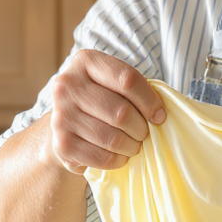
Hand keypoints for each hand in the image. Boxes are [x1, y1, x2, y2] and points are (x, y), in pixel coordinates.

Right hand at [49, 49, 166, 173]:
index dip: (150, 101)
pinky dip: (118, 160)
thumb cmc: (100, 99)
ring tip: (133, 145)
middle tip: (144, 133)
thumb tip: (159, 115)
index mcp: (85, 61)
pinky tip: (119, 156)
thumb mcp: (114, 83)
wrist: (66, 123)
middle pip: (121, 112)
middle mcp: (67, 85)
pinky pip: (102, 158)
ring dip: (131, 146)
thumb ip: (136, 90)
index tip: (159, 115)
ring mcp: (61, 115)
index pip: (127, 80)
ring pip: (113, 138)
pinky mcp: (62, 144)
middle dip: (141, 128)